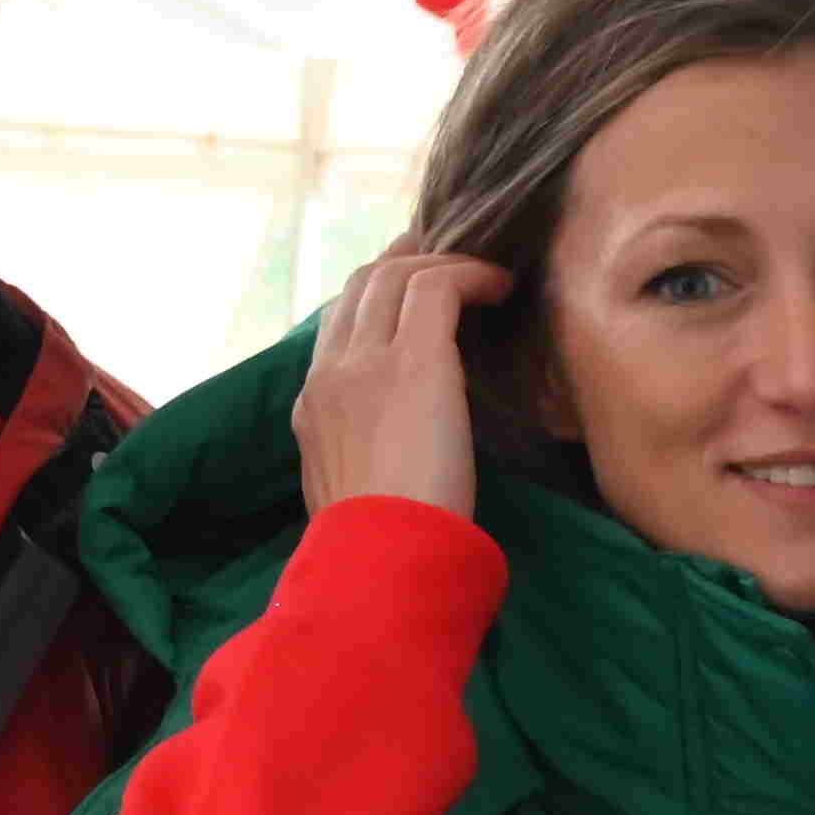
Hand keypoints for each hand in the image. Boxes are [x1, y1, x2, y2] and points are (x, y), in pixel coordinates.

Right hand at [294, 241, 512, 519]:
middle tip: (446, 254)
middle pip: (361, 286)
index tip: (412, 288)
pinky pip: (439, 288)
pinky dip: (471, 275)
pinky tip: (502, 286)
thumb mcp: (356, 490)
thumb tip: (402, 443)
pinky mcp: (413, 362)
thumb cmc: (381, 545)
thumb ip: (367, 453)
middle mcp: (329, 373)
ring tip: (485, 272)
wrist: (379, 561)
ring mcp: (365, 362)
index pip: (338, 324)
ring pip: (395, 276)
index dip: (376, 296)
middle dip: (405, 261)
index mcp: (313, 405)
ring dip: (442, 265)